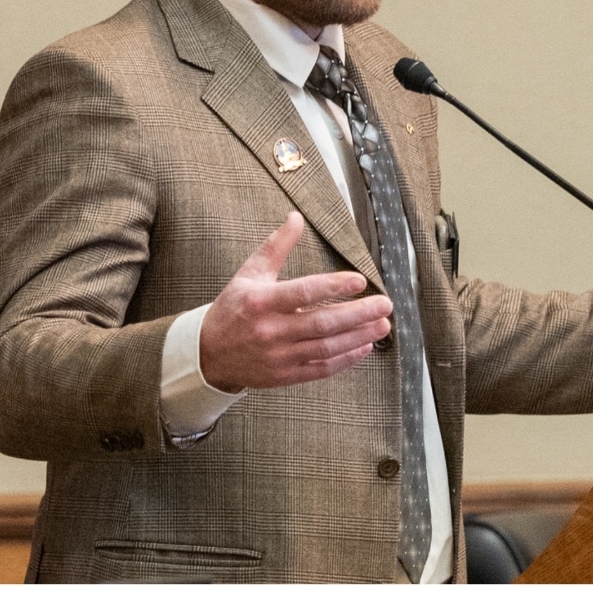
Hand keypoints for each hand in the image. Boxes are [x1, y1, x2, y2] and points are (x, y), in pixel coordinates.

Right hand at [200, 212, 392, 392]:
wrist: (207, 353)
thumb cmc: (233, 309)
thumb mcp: (249, 273)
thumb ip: (276, 246)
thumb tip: (296, 217)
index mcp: (261, 302)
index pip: (303, 292)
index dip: (334, 286)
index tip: (360, 281)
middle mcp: (270, 331)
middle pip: (322, 323)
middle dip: (358, 314)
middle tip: (385, 304)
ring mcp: (278, 356)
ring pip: (326, 347)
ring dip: (358, 336)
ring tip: (382, 324)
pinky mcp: (284, 375)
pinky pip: (320, 369)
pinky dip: (345, 359)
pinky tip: (364, 346)